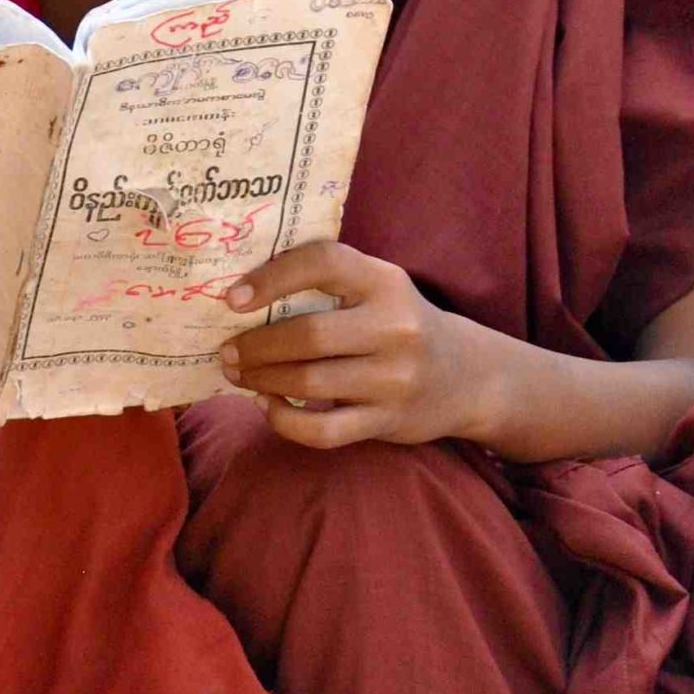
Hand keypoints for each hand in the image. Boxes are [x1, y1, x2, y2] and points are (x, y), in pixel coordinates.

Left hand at [219, 241, 487, 449]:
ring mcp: (394, 378)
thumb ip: (328, 283)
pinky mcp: (388, 420)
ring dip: (261, 380)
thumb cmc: (400, 324)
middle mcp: (395, 327)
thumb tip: (240, 294)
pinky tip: (269, 406)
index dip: (272, 277)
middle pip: (307, 334)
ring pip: (308, 382)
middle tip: (227, 350)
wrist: (467, 376)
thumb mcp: (379, 288)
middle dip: (255, 346)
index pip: (323, 262)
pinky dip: (284, 420)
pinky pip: (322, 430)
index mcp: (386, 282)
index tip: (233, 299)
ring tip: (239, 374)